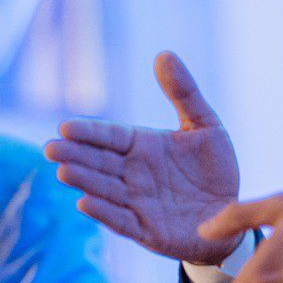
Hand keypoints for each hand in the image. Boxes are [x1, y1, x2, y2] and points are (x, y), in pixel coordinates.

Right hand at [45, 51, 240, 263]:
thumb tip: (164, 53)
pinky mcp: (147, 230)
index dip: (90, 132)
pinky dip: (104, 213)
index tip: (66, 126)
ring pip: (106, 190)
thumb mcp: (204, 124)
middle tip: (52, 147)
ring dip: (85, 181)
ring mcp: (138, 202)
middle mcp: (135, 173)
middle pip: (101, 162)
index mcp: (144, 146)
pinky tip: (86, 203)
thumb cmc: (214, 167)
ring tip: (65, 171)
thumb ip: (184, 92)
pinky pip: (122, 221)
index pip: (111, 136)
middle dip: (77, 155)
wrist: (230, 210)